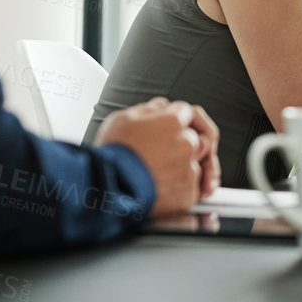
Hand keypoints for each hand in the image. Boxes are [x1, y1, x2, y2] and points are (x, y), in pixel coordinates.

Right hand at [95, 97, 220, 217]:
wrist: (108, 190)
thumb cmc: (112, 155)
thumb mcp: (122, 120)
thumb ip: (147, 110)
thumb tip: (159, 108)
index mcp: (173, 122)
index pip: (186, 112)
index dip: (174, 118)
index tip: (167, 127)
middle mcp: (187, 144)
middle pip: (193, 138)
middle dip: (179, 142)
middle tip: (158, 152)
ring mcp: (189, 169)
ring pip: (193, 163)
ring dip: (179, 166)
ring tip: (153, 173)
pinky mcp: (188, 193)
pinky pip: (191, 187)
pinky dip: (179, 188)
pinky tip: (158, 187)